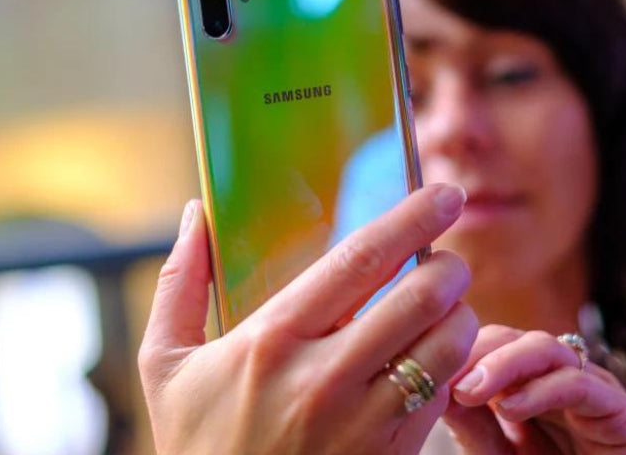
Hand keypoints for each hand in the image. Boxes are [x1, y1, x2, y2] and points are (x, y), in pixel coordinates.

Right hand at [138, 184, 478, 454]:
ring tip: (446, 308)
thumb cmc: (198, 445)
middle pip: (420, 298)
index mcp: (272, 340)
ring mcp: (363, 422)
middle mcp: (323, 377)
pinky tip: (433, 358)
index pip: (359, 261)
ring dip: (460, 316)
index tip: (442, 195)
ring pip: (447, 347)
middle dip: (449, 266)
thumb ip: (179, 284)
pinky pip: (443, 397)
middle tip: (447, 259)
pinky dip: (451, 367)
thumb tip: (193, 214)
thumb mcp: (165, 366)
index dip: (411, 219)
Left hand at [444, 326, 625, 454]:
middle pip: (515, 337)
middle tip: (448, 377)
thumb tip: (434, 384)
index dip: (460, 349)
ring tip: (473, 391)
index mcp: (529, 380)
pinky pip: (580, 384)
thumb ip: (470, 423)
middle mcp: (560, 376)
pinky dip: (542, 390)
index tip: (427, 366)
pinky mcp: (621, 411)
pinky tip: (511, 408)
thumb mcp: (496, 454)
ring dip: (505, 364)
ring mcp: (593, 388)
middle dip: (477, 351)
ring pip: (546, 349)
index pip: (491, 342)